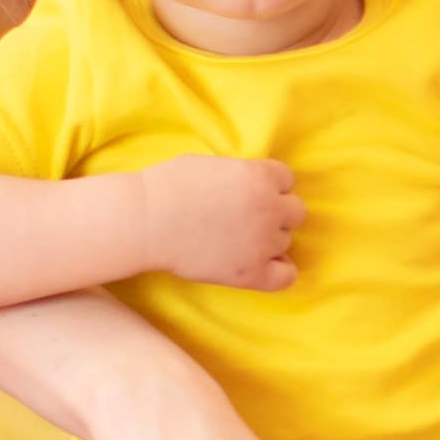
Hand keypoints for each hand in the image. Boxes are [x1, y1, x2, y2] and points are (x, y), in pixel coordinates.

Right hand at [137, 153, 301, 289]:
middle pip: (294, 211)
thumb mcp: (214, 163)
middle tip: (245, 218)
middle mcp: (270, 208)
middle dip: (274, 212)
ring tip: (238, 241)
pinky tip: (259, 265)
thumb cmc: (169, 186)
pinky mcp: (252, 272)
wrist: (145, 222)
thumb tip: (253, 184)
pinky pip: (286, 275)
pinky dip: (278, 271)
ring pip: (286, 241)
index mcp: (261, 176)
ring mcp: (264, 242)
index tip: (247, 193)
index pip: (286, 179)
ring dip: (268, 241)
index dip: (267, 185)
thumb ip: (242, 174)